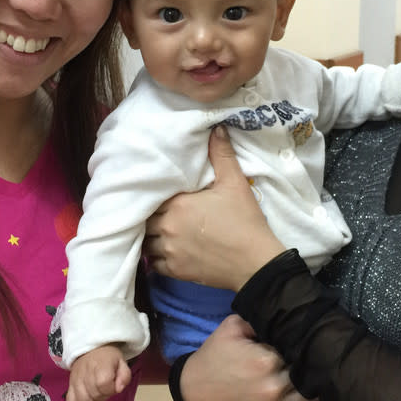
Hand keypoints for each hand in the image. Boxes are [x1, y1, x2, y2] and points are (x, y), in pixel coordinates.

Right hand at [66, 344, 131, 400]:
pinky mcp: (69, 386)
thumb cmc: (108, 358)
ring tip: (98, 397)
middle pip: (93, 394)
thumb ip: (125, 376)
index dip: (111, 389)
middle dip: (103, 397)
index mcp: (100, 364)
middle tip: (106, 390)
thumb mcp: (122, 362)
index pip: (103, 383)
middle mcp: (85, 372)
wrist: (91, 350)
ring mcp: (75, 379)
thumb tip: (118, 389)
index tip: (113, 385)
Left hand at [144, 126, 284, 291]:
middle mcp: (167, 228)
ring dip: (149, 237)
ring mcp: (170, 252)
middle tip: (157, 212)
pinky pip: (153, 265)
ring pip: (145, 243)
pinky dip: (155, 258)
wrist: (255, 262)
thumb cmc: (245, 222)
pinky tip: (163, 251)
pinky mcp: (176, 271)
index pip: (150, 197)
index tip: (158, 194)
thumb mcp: (235, 184)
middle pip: (145, 220)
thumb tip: (216, 128)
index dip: (152, 196)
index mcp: (178, 205)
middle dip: (150, 216)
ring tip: (157, 231)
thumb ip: (222, 155)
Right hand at [181, 314, 331, 400]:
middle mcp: (274, 386)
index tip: (314, 332)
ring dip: (324, 385)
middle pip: (308, 370)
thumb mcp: (232, 327)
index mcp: (265, 359)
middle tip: (331, 351)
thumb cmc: (214, 356)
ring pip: (312, 396)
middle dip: (317, 360)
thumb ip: (260, 317)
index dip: (305, 339)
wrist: (195, 392)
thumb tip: (287, 314)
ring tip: (338, 374)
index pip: (297, 346)